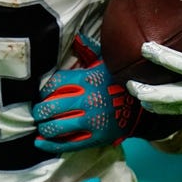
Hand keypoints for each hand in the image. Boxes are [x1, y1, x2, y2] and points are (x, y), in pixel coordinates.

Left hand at [32, 36, 141, 152]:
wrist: (142, 108)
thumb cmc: (118, 83)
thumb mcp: (106, 64)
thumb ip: (89, 51)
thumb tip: (77, 37)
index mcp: (87, 80)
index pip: (54, 84)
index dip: (43, 91)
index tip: (41, 95)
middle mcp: (87, 100)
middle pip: (50, 107)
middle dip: (39, 111)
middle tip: (38, 112)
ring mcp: (91, 120)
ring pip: (55, 127)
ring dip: (43, 127)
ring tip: (42, 125)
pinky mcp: (95, 137)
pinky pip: (68, 144)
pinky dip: (51, 145)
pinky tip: (40, 142)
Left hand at [127, 0, 181, 122]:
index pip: (181, 65)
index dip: (161, 56)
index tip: (144, 48)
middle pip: (170, 96)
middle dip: (148, 92)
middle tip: (130, 84)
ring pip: (174, 108)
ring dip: (153, 103)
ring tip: (136, 96)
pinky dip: (168, 108)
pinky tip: (152, 103)